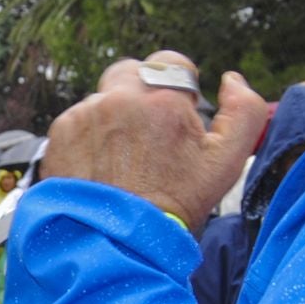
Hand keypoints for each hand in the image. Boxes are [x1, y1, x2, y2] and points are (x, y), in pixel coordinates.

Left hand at [44, 60, 266, 229]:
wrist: (119, 240)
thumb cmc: (175, 203)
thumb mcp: (227, 162)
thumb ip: (243, 112)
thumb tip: (232, 79)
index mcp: (163, 100)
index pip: (172, 63)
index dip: (178, 88)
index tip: (176, 114)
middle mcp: (120, 99)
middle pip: (133, 72)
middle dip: (143, 94)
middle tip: (149, 134)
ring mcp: (86, 114)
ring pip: (105, 98)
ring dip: (115, 117)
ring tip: (125, 158)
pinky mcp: (60, 133)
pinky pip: (79, 120)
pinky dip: (90, 136)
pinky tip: (103, 165)